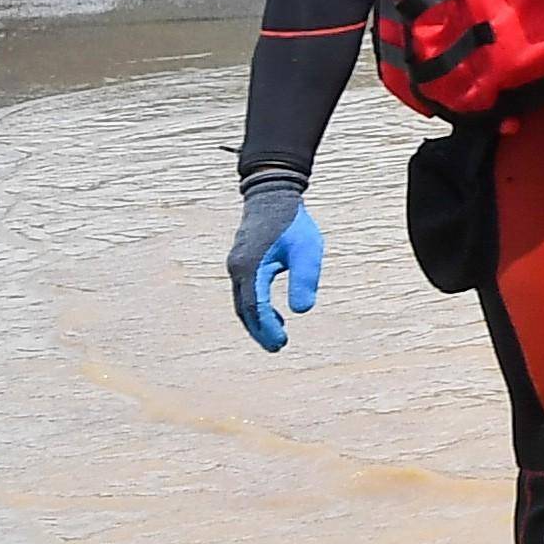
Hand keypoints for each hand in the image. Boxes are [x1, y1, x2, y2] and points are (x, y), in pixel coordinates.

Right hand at [227, 176, 324, 350]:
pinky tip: (276, 316)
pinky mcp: (241, 262)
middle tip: (277, 348)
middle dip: (259, 331)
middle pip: (244, 309)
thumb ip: (304, 279)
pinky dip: (256, 308)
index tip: (280, 344)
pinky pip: (245, 292)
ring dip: (257, 321)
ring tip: (277, 338)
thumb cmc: (292, 223)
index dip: (266, 329)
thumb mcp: (307, 251)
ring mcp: (236, 265)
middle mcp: (237, 268)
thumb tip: (302, 311)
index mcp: (250, 268)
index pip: (254, 307)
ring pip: (242, 302)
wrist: (273, 195)